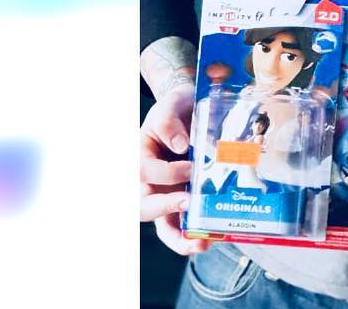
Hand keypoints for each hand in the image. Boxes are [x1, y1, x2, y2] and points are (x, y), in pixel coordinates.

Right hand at [140, 81, 206, 255]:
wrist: (188, 110)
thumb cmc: (175, 109)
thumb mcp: (170, 106)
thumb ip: (171, 122)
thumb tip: (182, 146)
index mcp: (140, 158)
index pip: (146, 172)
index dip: (168, 173)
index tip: (191, 167)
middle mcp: (148, 182)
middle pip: (143, 206)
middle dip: (165, 210)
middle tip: (188, 204)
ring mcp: (165, 194)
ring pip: (162, 225)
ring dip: (179, 238)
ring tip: (200, 242)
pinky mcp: (181, 201)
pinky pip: (180, 225)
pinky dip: (190, 236)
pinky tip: (207, 239)